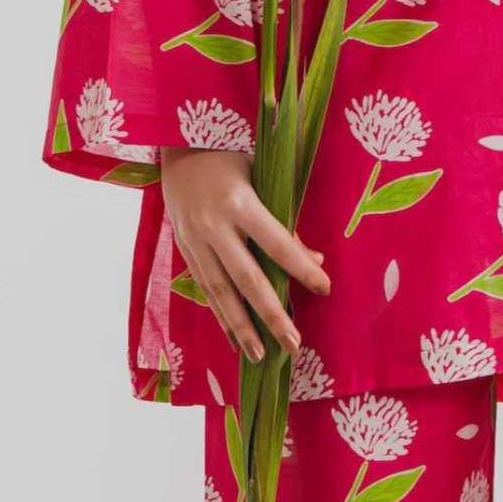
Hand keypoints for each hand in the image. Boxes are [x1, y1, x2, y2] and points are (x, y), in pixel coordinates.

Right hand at [157, 145, 330, 360]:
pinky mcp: (184, 249)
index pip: (277, 244)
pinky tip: (234, 339)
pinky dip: (220, 316)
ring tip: (261, 356)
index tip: (325, 290)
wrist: (177, 145)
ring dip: (241, 328)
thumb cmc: (230, 154)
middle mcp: (214, 227)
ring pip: (221, 292)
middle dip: (271, 315)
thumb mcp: (263, 176)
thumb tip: (315, 260)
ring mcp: (195, 241)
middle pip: (247, 279)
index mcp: (238, 203)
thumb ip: (285, 219)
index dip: (301, 269)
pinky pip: (204, 289)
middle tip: (294, 345)